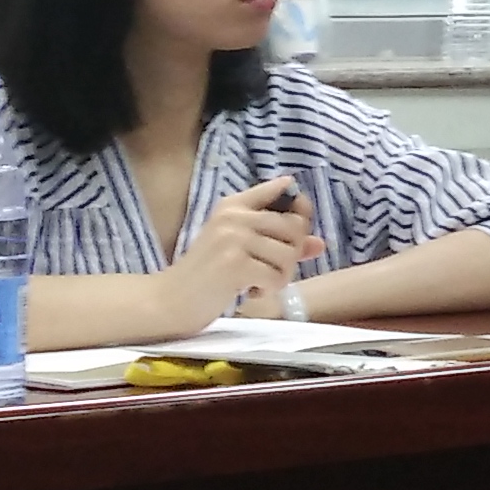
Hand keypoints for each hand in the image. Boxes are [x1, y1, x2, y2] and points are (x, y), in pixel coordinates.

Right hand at [168, 176, 314, 331]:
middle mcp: (234, 216)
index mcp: (234, 204)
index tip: (293, 232)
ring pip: (289, 254)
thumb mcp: (241, 248)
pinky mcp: (234, 265)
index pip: (282, 190)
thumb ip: (280, 241)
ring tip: (257, 282)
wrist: (170, 300)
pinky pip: (276, 276)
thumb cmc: (209, 274)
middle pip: (295, 226)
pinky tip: (250, 292)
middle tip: (271, 269)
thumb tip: (319, 243)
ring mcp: (233, 239)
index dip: (301, 209)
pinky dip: (269, 289)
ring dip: (280, 275)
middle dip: (292, 253)